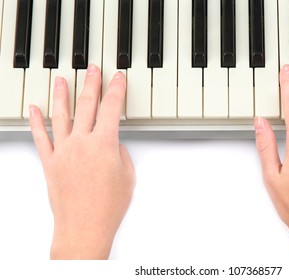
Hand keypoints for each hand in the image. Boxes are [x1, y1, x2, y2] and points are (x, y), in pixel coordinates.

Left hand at [29, 65, 135, 258]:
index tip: (117, 78)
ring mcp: (63, 151)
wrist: (84, 227)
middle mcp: (81, 143)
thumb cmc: (108, 206)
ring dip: (62, 94)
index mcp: (104, 144)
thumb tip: (113, 145)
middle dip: (91, 83)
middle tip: (92, 69)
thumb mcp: (127, 176)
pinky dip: (36, 121)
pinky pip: (41, 137)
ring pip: (61, 115)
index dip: (116, 90)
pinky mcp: (50, 163)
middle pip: (87, 104)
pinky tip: (35, 109)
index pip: (111, 108)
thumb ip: (120, 154)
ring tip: (61, 80)